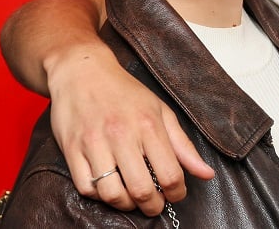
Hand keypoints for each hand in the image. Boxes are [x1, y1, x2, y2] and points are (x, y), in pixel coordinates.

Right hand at [45, 41, 215, 214]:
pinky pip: (86, 187)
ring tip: (132, 199)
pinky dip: (99, 196)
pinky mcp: (71, 149)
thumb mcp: (161, 111)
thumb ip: (183, 146)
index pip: (170, 174)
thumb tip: (206, 174)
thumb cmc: (124, 92)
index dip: (177, 193)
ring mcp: (94, 143)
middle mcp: (121, 135)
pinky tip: (108, 187)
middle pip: (142, 190)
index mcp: (148, 125)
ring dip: (126, 205)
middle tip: (154, 204)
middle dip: (152, 206)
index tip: (175, 194)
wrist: (82, 71)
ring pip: (112, 193)